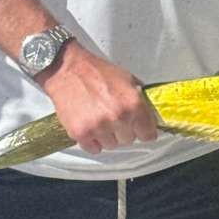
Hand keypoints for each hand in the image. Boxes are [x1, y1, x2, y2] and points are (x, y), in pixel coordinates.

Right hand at [39, 44, 161, 151]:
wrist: (68, 70)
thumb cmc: (97, 72)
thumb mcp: (127, 79)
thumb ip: (140, 99)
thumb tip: (150, 115)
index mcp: (133, 103)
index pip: (148, 134)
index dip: (144, 130)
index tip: (140, 129)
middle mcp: (118, 117)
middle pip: (129, 140)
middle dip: (124, 130)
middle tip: (113, 116)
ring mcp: (99, 127)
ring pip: (111, 145)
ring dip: (107, 136)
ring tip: (99, 118)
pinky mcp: (81, 133)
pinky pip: (94, 148)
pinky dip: (92, 140)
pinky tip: (90, 125)